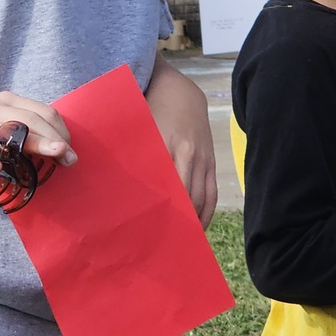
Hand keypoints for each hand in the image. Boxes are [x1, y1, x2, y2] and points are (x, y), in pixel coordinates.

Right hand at [0, 92, 76, 172]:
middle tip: (71, 159)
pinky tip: (6, 170)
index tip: (70, 148)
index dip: (60, 130)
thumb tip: (56, 142)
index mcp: (4, 101)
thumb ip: (22, 123)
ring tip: (55, 160)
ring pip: (7, 136)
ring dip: (35, 147)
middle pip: (29, 123)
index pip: (41, 112)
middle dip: (55, 141)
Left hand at [146, 53, 217, 228]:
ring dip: (194, 223)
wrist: (181, 91)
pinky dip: (207, 212)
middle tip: (163, 243)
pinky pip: (212, 193)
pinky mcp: (212, 161)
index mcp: (168, 146)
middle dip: (177, 222)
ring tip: (181, 242)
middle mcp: (189, 155)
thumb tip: (122, 183)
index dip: (161, 210)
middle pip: (186, 198)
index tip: (150, 229)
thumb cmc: (151, 109)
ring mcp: (204, 159)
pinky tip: (199, 227)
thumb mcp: (140, 129)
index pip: (166, 187)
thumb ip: (134, 154)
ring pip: (202, 200)